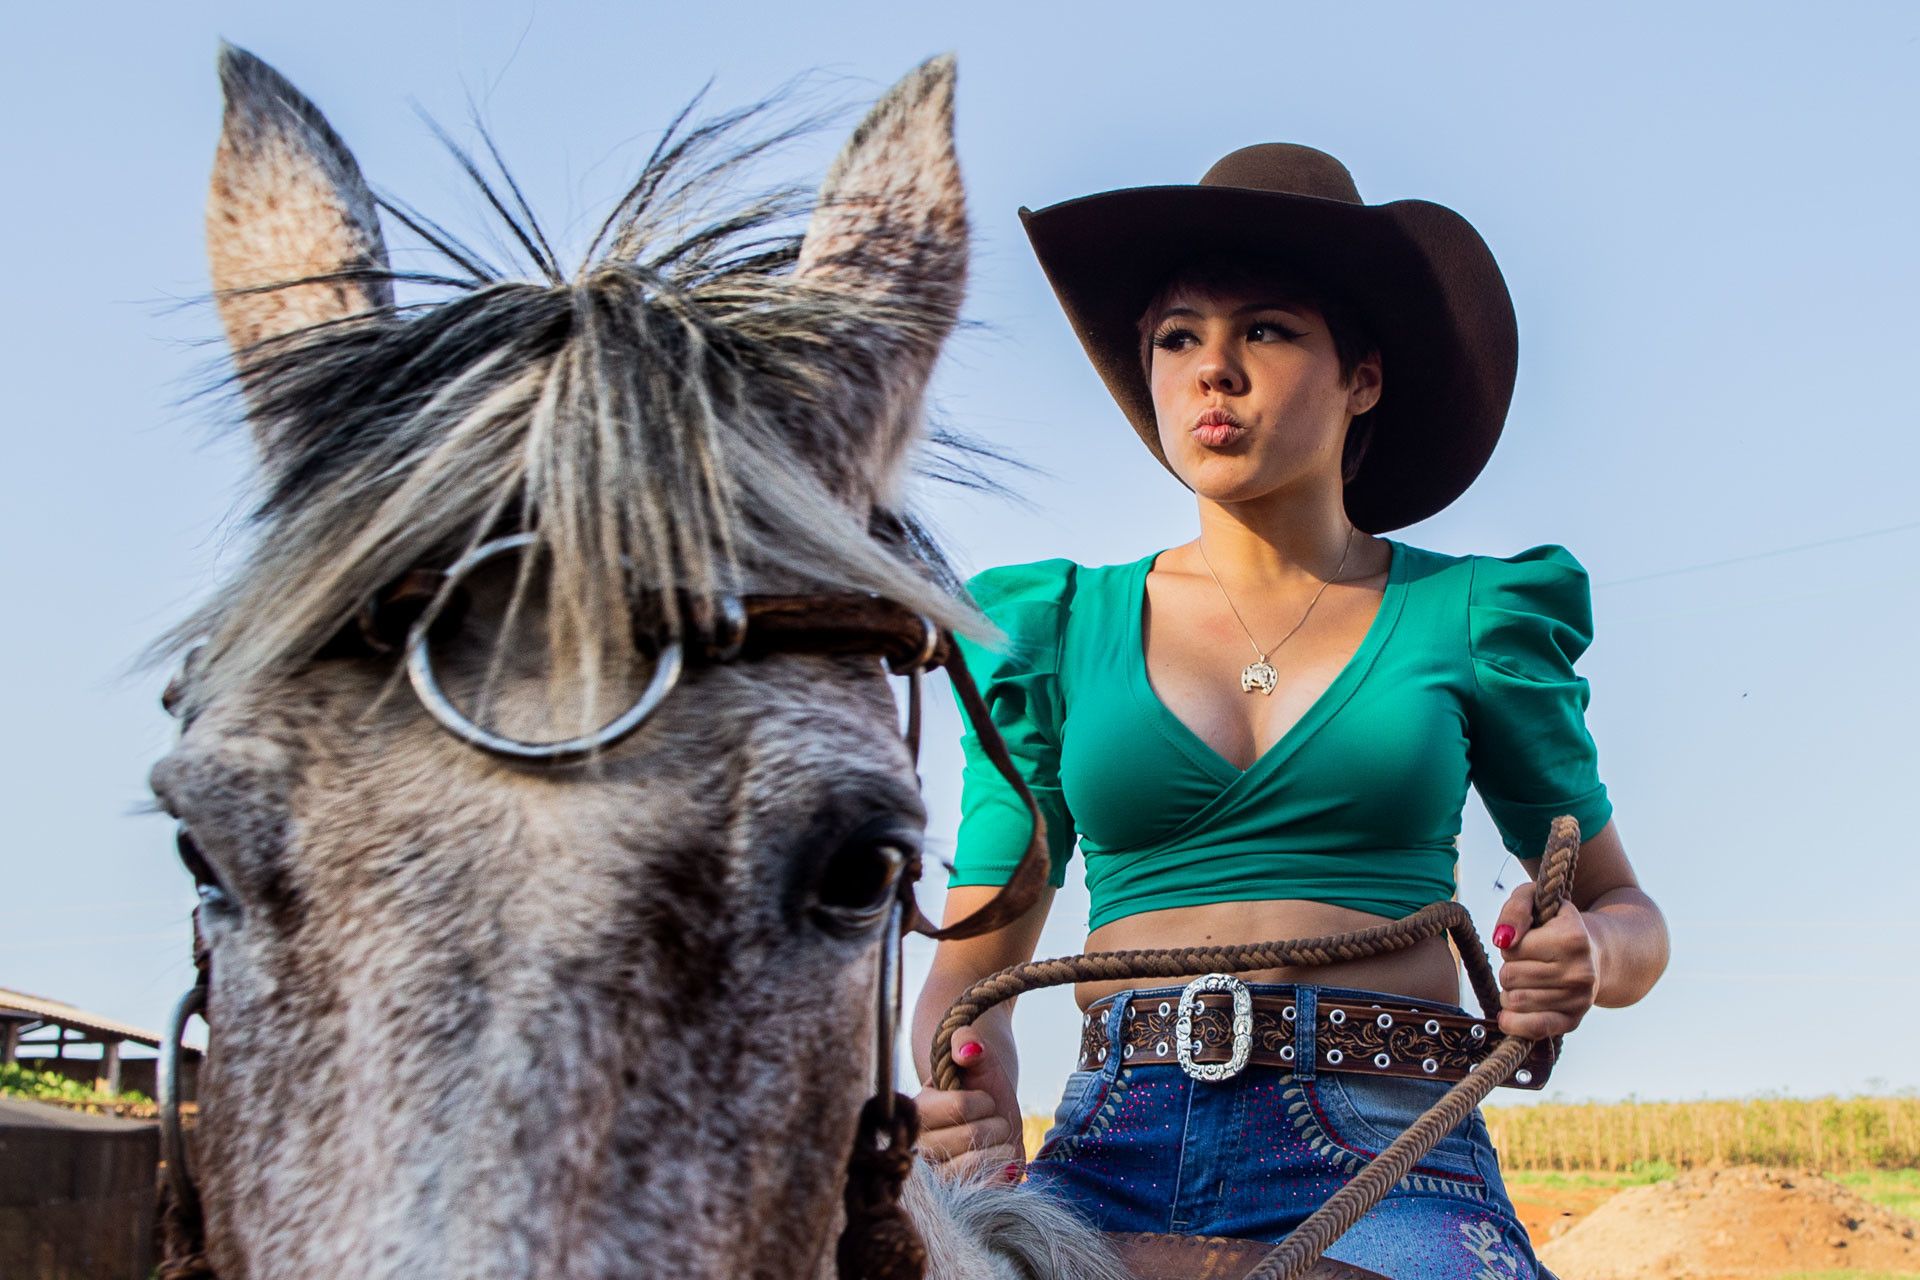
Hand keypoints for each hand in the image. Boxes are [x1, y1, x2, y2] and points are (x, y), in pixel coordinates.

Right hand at [912, 1025, 1024, 1180]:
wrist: (992, 1120)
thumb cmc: (980, 1086)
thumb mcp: (977, 1059)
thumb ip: (968, 1043)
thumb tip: (968, 1050)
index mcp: (915, 1112)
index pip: (960, 1106)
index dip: (982, 1101)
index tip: (983, 1099)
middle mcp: (918, 1149)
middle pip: (971, 1136)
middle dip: (995, 1124)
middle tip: (991, 1121)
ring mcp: (936, 1178)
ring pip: (976, 1165)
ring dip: (1000, 1148)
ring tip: (995, 1142)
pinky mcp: (958, 1199)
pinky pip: (981, 1193)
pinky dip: (1000, 1176)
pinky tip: (1002, 1165)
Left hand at [1490, 884, 1600, 1038]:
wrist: (1596, 953)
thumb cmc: (1556, 924)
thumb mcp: (1536, 900)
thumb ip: (1515, 910)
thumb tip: (1502, 939)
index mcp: (1574, 938)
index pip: (1513, 948)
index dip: (1511, 943)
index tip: (1528, 939)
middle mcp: (1581, 972)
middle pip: (1510, 976)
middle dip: (1509, 967)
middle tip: (1528, 961)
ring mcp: (1579, 1000)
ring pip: (1514, 1001)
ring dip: (1510, 990)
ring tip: (1527, 979)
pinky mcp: (1573, 1021)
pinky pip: (1533, 1028)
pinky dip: (1514, 1023)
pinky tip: (1508, 1015)